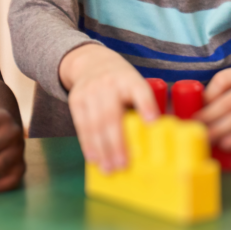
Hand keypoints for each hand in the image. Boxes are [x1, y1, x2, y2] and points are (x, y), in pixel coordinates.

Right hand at [61, 45, 158, 173]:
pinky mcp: (76, 99)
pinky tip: (94, 158)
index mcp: (129, 79)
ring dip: (102, 149)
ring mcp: (90, 91)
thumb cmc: (120, 82)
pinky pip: (81, 125)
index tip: (153, 122)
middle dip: (117, 142)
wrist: (91, 62)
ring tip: (109, 169)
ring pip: (95, 124)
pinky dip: (88, 144)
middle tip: (124, 165)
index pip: (140, 91)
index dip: (146, 105)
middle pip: (112, 115)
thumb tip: (154, 137)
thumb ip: (142, 105)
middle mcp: (109, 83)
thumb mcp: (133, 84)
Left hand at [198, 66, 230, 150]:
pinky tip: (225, 143)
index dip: (207, 95)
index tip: (195, 109)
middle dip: (208, 116)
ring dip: (219, 129)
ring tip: (205, 137)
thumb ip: (227, 87)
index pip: (223, 80)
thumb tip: (200, 105)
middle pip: (228, 102)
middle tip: (194, 127)